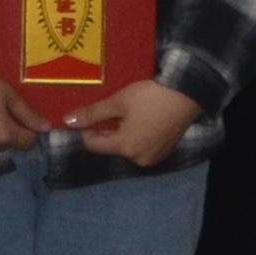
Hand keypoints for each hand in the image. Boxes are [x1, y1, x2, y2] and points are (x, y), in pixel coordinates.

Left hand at [66, 78, 203, 167]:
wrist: (188, 94)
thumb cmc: (150, 96)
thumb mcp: (118, 102)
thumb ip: (92, 114)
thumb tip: (67, 122)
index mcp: (125, 148)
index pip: (93, 145)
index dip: (87, 129)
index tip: (93, 112)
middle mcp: (138, 159)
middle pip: (111, 147)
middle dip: (107, 129)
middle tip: (114, 108)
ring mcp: (154, 158)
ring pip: (128, 147)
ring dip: (123, 133)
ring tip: (130, 112)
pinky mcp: (165, 152)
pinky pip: (143, 147)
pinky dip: (138, 136)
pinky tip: (144, 119)